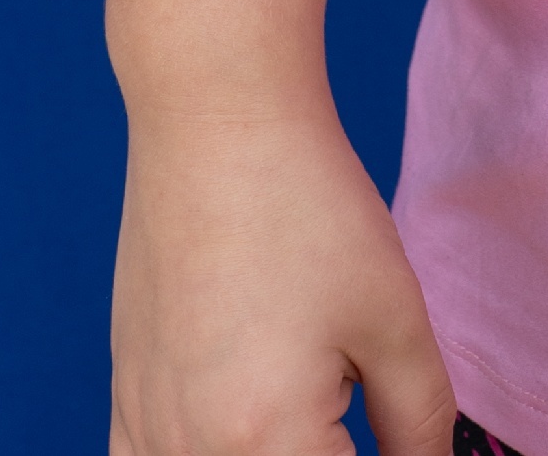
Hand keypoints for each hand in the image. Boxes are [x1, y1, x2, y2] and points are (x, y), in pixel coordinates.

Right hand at [111, 100, 456, 455]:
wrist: (217, 125)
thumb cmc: (308, 209)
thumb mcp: (394, 316)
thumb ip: (421, 420)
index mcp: (266, 445)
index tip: (396, 426)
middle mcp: (191, 454)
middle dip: (330, 450)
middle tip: (354, 397)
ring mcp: (149, 432)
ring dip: (273, 453)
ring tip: (308, 399)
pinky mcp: (126, 403)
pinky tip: (242, 424)